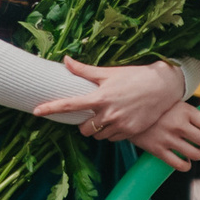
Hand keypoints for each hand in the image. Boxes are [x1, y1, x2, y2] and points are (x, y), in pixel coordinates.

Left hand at [32, 58, 188, 141]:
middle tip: (93, 114)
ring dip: (98, 129)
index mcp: (100, 97)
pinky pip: (112, 138)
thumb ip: (85, 71)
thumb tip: (66, 60)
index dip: (51, 108)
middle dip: (85, 124)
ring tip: (109, 116)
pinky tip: (119, 121)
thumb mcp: (109, 72)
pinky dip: (111, 133)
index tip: (36, 111)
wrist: (163, 87)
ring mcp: (120, 124)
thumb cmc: (135, 77)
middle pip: (83, 129)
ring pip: (97, 136)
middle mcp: (108, 113)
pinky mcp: (130, 132)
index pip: (69, 105)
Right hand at [129, 102, 199, 169]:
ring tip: (197, 149)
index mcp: (186, 111)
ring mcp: (168, 139)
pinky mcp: (157, 150)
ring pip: (197, 155)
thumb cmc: (158, 108)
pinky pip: (180, 165)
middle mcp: (179, 125)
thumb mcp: (177, 103)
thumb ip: (194, 113)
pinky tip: (184, 159)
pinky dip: (186, 165)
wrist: (128, 111)